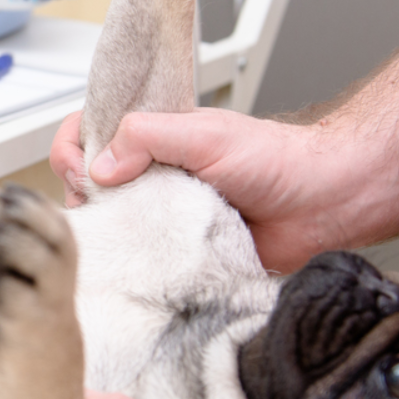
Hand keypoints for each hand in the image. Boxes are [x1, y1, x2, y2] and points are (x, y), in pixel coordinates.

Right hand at [50, 107, 354, 273]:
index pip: (87, 134)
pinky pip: (144, 262)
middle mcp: (151, 176)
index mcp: (152, 138)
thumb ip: (147, 137)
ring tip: (129, 233)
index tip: (82, 170)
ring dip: (112, 231)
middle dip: (84, 196)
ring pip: (111, 226)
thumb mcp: (205, 134)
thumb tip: (99, 165)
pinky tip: (143, 262)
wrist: (326, 205)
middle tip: (106, 205)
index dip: (72, 150)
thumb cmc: (277, 160)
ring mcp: (163, 215)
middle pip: (87, 185)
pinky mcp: (179, 253)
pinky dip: (138, 264)